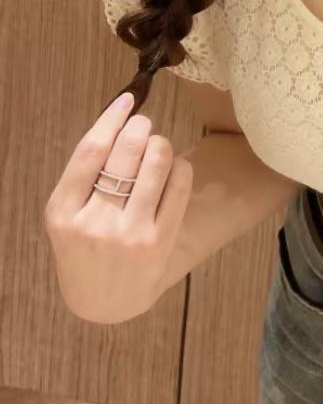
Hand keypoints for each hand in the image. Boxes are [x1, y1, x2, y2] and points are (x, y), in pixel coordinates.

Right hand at [43, 93, 194, 323]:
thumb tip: (118, 120)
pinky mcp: (160, 242)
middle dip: (140, 127)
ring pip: (156, 163)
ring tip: (157, 148)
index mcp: (62, 212)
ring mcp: (129, 234)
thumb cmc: (84, 248)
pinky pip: (179, 185)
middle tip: (144, 124)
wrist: (103, 303)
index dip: (112, 119)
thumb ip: (84, 175)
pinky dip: (180, 166)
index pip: (90, 150)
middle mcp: (94, 223)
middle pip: (125, 152)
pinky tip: (173, 169)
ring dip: (160, 144)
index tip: (127, 100)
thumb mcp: (67, 216)